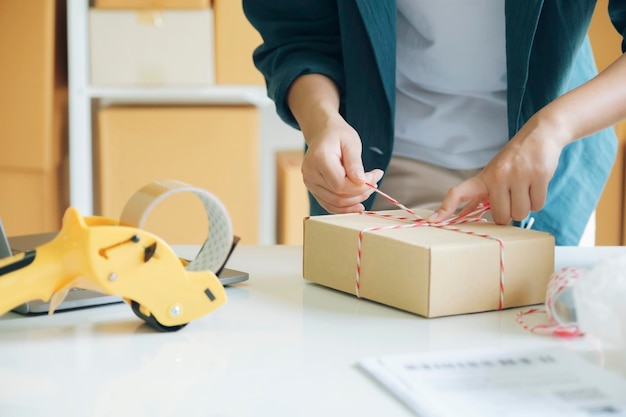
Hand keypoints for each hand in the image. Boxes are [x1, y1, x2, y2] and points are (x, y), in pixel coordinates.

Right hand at [301, 114, 383, 212]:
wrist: (322, 133)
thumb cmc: (338, 135)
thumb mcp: (351, 143)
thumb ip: (355, 163)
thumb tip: (362, 183)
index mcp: (319, 159)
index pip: (341, 185)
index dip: (361, 187)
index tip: (375, 175)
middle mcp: (310, 173)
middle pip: (338, 196)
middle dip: (361, 194)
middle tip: (375, 182)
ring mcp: (309, 183)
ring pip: (335, 203)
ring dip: (355, 201)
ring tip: (368, 188)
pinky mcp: (313, 188)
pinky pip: (329, 204)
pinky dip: (345, 207)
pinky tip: (358, 204)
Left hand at [429, 115, 567, 224]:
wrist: (540, 134)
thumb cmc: (514, 161)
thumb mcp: (493, 174)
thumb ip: (481, 196)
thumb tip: (464, 217)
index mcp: (482, 178)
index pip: (458, 193)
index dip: (446, 207)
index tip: (434, 220)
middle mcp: (497, 176)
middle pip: (501, 217)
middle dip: (509, 213)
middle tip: (513, 198)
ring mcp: (518, 175)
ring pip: (521, 213)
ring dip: (525, 207)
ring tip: (525, 189)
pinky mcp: (538, 175)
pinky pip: (537, 205)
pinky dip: (538, 201)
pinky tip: (535, 186)